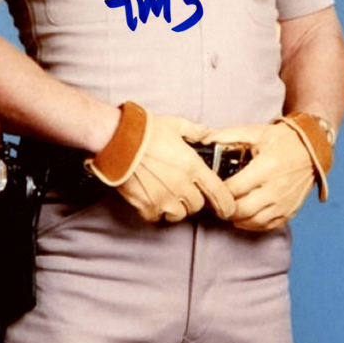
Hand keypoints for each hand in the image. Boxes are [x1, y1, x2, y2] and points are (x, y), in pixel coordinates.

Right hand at [87, 103, 234, 222]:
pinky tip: (150, 198)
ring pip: (179, 214)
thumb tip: (207, 134)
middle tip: (183, 189)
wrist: (116, 139)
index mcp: (192, 166)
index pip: (219, 192)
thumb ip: (196, 131)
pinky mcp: (145, 206)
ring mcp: (163, 198)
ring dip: (176, 208)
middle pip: (197, 205)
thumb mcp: (175, 125)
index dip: (226, 204)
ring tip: (166, 194)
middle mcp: (181, 185)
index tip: (227, 210)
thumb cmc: (144, 131)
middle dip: (193, 199)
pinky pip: (157, 217)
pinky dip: (155, 211)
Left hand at [206, 115, 330, 231]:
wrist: (313, 148)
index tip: (210, 188)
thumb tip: (204, 139)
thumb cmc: (283, 139)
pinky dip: (252, 224)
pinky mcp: (290, 211)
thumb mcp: (256, 132)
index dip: (218, 191)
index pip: (234, 189)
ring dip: (237, 218)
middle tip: (216, 202)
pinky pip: (267, 226)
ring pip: (253, 221)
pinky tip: (244, 216)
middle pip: (242, 210)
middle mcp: (276, 189)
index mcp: (266, 168)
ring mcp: (284, 203)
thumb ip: (229, 136)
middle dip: (225, 208)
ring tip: (228, 208)